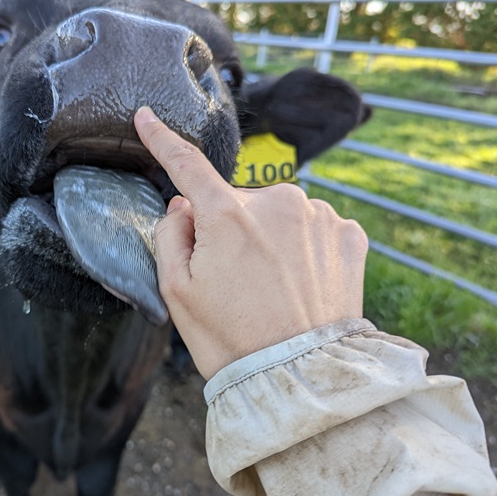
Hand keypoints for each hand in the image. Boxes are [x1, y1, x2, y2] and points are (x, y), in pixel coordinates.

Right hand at [134, 107, 368, 379]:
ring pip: (278, 214)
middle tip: (233, 280)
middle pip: (237, 202)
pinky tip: (300, 284)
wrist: (298, 378)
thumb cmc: (229, 338)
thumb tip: (183, 206)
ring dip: (270, 238)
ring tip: (271, 289)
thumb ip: (170, 235)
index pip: (186, 164)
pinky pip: (312, 227)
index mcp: (228, 214)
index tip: (147, 117)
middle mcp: (278, 202)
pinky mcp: (349, 234)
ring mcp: (318, 216)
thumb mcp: (175, 292)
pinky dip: (303, 248)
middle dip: (230, 227)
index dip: (162, 139)